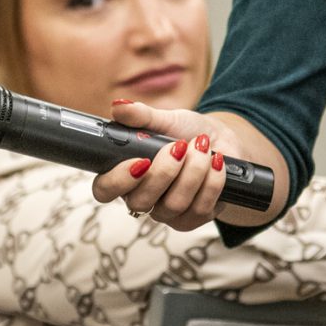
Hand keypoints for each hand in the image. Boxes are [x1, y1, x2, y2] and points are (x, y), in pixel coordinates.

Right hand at [88, 102, 250, 232]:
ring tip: (203, 146)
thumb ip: (141, 115)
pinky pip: (200, 209)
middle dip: (164, 172)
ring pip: (173, 205)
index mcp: (125, 174)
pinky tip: (216, 161)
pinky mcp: (193, 218)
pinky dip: (212, 181)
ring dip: (193, 171)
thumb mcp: (165, 119)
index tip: (141, 160)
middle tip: (179, 146)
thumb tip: (119, 106)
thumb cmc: (186, 131)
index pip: (104, 190)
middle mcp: (142, 197)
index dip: (118, 180)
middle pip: (140, 202)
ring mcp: (167, 212)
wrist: (221, 142)